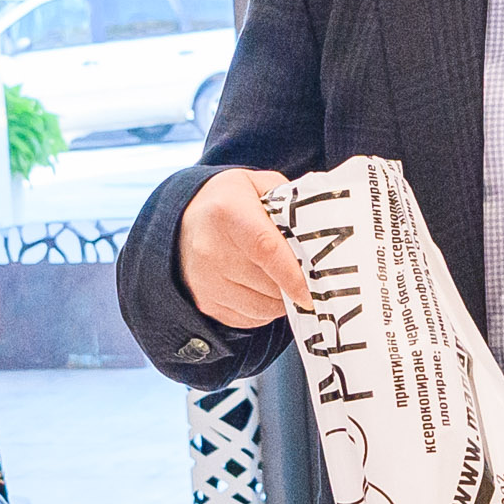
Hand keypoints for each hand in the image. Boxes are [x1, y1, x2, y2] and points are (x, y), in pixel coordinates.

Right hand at [179, 167, 309, 331]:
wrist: (181, 219)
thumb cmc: (227, 202)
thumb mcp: (257, 184)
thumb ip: (289, 201)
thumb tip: (322, 228)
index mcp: (227, 212)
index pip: (266, 250)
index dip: (292, 275)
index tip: (311, 292)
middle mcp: (210, 248)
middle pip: (268, 284)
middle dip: (292, 286)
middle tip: (300, 273)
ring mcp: (205, 279)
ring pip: (261, 307)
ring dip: (278, 300)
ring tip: (277, 278)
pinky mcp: (204, 302)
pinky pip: (248, 319)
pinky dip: (262, 310)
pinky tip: (258, 288)